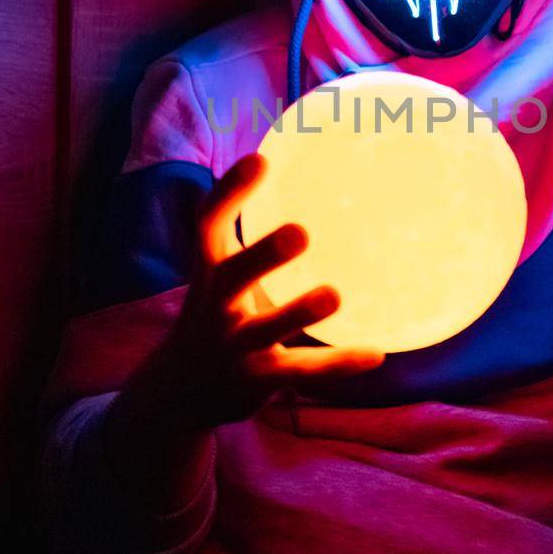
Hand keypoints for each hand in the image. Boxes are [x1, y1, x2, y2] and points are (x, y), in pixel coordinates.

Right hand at [106, 153, 382, 501]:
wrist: (177, 393)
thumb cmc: (215, 315)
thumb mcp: (219, 278)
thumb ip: (253, 246)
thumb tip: (311, 189)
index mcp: (207, 272)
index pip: (207, 226)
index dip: (229, 194)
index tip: (260, 161)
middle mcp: (214, 307)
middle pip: (231, 278)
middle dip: (261, 255)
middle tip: (300, 232)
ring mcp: (233, 347)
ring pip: (265, 331)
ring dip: (297, 312)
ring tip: (334, 295)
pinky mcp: (257, 381)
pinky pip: (300, 370)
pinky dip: (337, 363)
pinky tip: (375, 353)